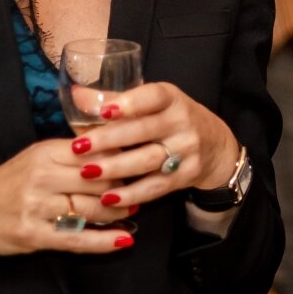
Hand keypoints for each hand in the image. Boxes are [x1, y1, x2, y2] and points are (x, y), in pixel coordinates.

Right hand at [0, 139, 132, 255]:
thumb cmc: (6, 183)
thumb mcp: (36, 156)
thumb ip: (71, 152)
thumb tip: (116, 147)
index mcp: (44, 153)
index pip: (96, 151)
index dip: (123, 157)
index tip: (142, 158)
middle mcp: (42, 177)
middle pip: (99, 180)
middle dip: (125, 186)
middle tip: (142, 188)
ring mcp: (37, 208)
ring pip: (91, 209)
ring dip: (118, 212)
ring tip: (133, 211)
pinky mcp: (34, 235)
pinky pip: (77, 238)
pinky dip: (104, 241)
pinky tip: (124, 240)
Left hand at [66, 81, 240, 211]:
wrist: (216, 146)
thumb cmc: (172, 120)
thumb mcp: (153, 104)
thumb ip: (115, 100)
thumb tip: (76, 95)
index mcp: (171, 99)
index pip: (154, 96)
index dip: (130, 103)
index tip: (104, 111)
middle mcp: (183, 122)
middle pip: (145, 130)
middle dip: (109, 139)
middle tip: (78, 147)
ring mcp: (187, 150)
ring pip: (148, 159)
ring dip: (116, 167)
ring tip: (87, 172)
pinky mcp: (187, 175)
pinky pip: (156, 186)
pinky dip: (131, 194)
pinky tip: (108, 198)